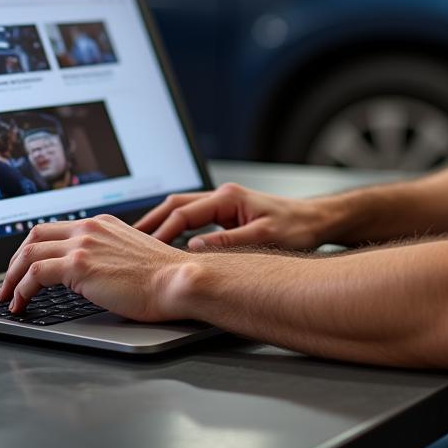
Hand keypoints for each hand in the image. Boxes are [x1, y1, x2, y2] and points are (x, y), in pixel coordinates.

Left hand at [0, 215, 189, 319]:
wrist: (176, 280)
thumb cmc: (161, 277)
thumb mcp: (129, 255)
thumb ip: (107, 255)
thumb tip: (90, 274)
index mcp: (102, 223)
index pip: (55, 229)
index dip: (33, 248)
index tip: (25, 267)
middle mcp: (90, 228)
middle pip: (35, 235)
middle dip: (16, 260)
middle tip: (10, 281)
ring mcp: (83, 244)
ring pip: (29, 253)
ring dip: (12, 277)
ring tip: (8, 297)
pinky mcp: (79, 265)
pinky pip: (35, 274)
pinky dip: (21, 289)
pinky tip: (20, 303)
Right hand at [133, 181, 328, 250]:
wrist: (318, 222)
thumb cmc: (297, 228)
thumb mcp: (262, 238)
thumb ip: (227, 243)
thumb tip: (194, 250)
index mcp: (228, 197)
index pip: (184, 213)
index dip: (162, 231)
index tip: (146, 249)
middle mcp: (224, 197)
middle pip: (177, 204)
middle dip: (152, 221)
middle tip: (130, 240)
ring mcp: (226, 204)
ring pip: (184, 210)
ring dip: (163, 224)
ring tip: (142, 243)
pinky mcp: (230, 214)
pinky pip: (196, 219)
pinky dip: (179, 230)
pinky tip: (170, 244)